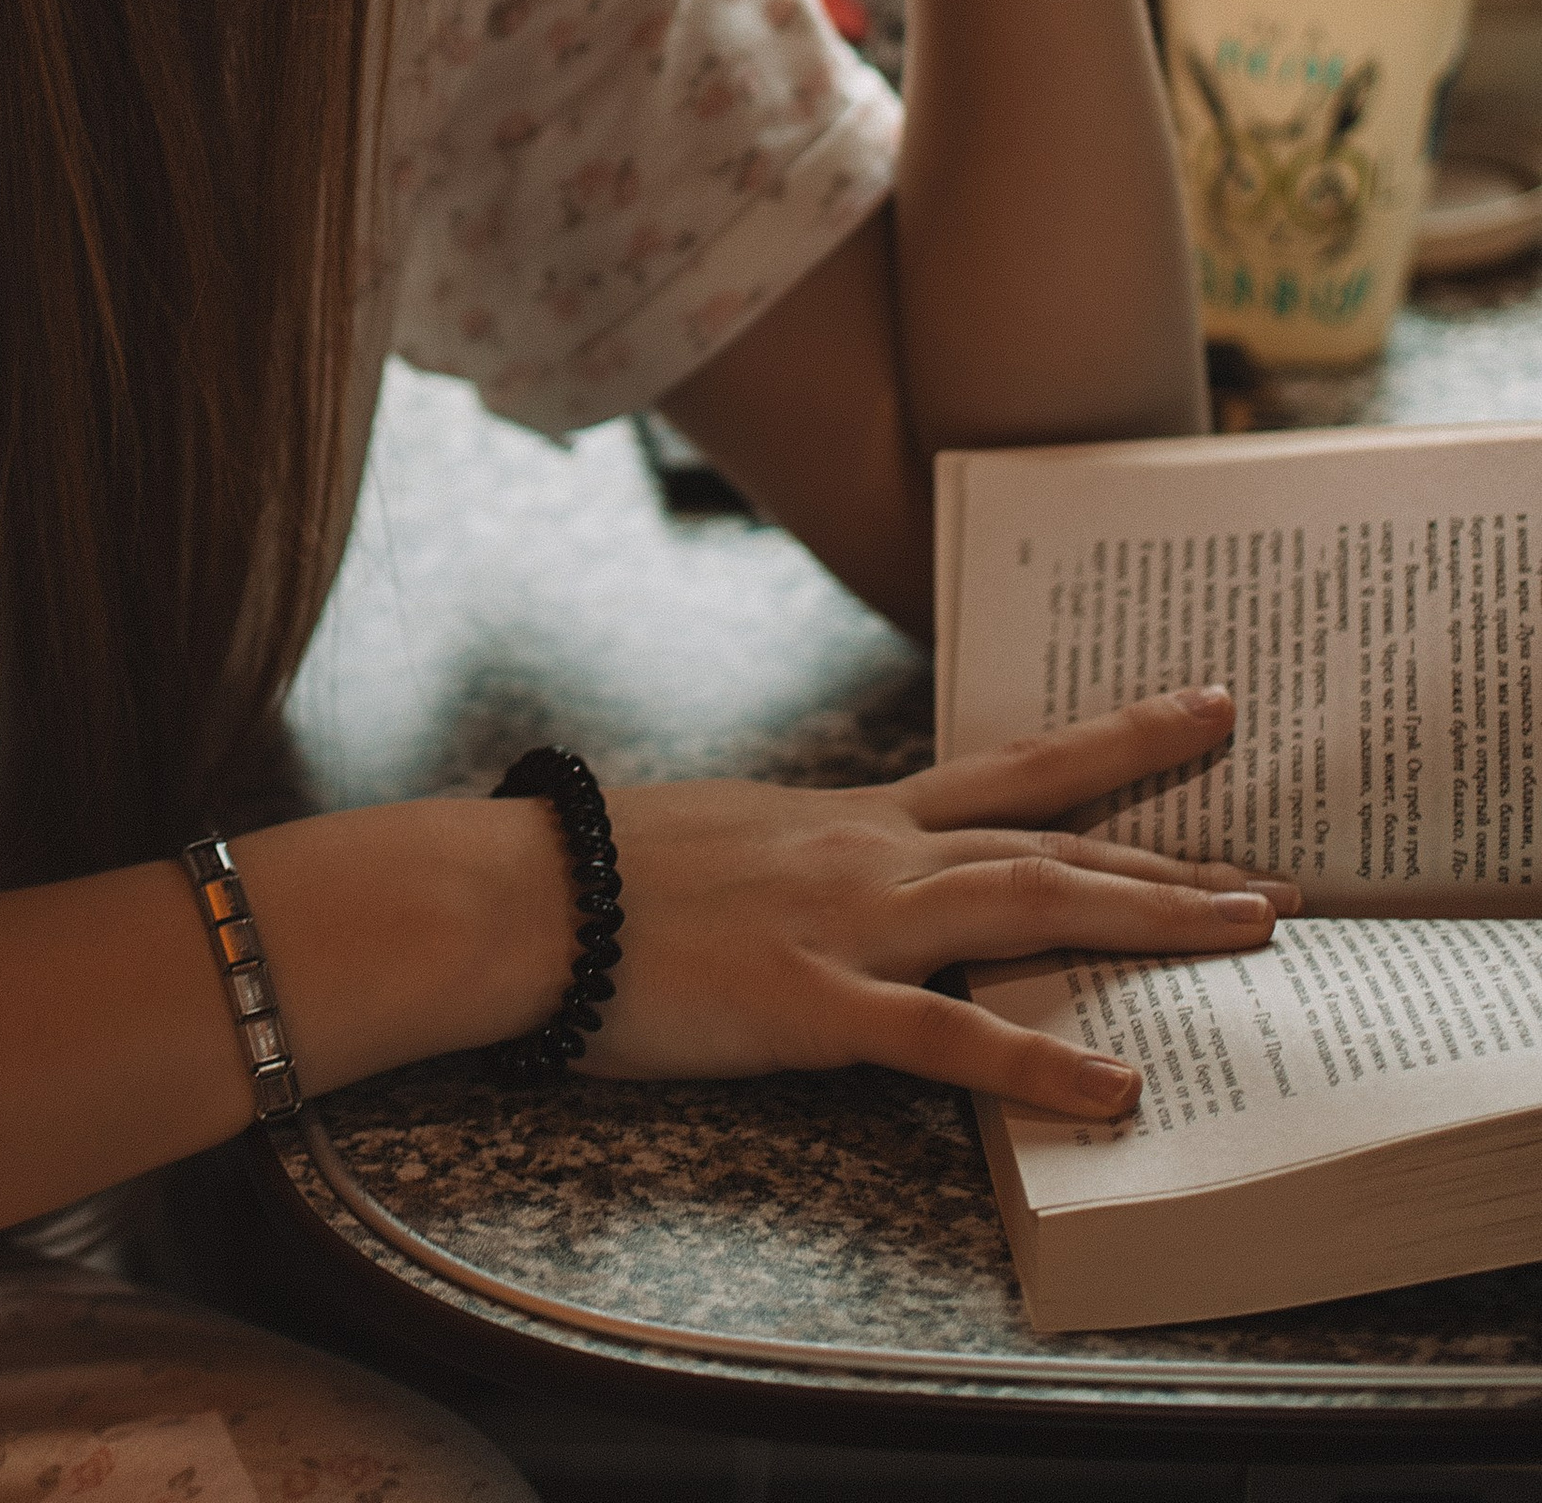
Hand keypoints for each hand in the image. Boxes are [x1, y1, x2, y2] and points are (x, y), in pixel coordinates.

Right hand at [586, 687, 1287, 1117]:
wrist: (522, 893)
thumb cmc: (601, 868)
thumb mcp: (726, 832)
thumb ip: (799, 849)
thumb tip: (833, 867)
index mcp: (852, 817)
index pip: (1009, 774)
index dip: (1114, 747)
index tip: (1202, 713)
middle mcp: (870, 852)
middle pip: (1049, 842)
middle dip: (1172, 855)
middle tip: (1280, 876)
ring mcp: (848, 924)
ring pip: (1026, 908)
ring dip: (1147, 918)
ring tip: (1248, 934)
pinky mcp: (811, 1003)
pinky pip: (944, 1039)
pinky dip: (1036, 1065)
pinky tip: (1112, 1089)